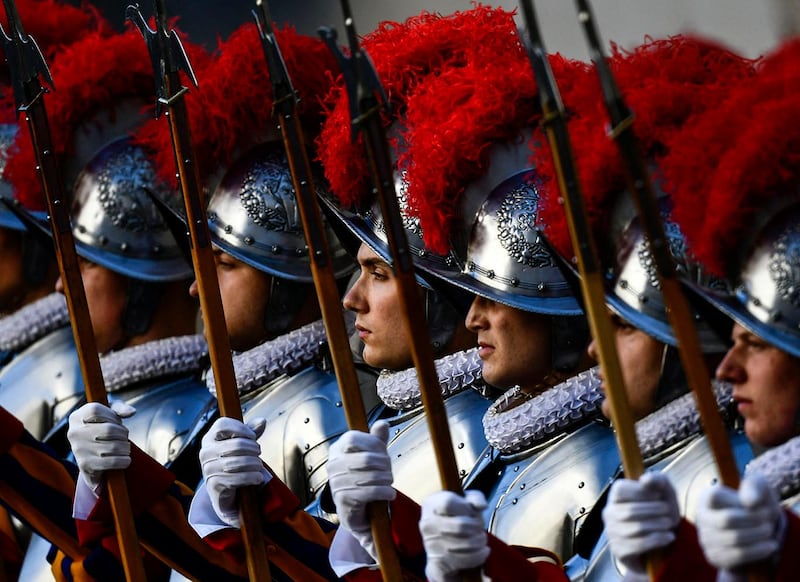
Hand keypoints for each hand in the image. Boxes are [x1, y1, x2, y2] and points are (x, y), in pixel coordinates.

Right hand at [67, 402, 132, 490]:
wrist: (92, 458)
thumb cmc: (103, 429)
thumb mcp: (109, 414)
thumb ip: (120, 408)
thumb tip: (131, 412)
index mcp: (76, 417)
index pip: (96, 410)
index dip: (112, 416)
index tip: (117, 422)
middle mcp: (74, 433)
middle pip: (109, 429)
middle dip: (123, 433)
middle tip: (124, 437)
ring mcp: (78, 450)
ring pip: (114, 447)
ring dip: (125, 447)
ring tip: (124, 447)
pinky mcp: (85, 465)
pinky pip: (113, 462)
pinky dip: (124, 460)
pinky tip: (125, 459)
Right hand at [199, 416, 268, 527]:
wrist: (224, 492)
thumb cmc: (233, 463)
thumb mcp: (241, 445)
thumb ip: (250, 432)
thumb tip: (262, 421)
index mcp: (209, 438)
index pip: (222, 425)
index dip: (241, 429)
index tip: (253, 436)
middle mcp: (205, 452)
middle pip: (236, 444)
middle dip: (253, 449)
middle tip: (258, 453)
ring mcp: (208, 469)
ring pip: (238, 462)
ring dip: (254, 464)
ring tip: (259, 465)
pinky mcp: (214, 484)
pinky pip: (237, 478)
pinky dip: (251, 477)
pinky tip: (258, 477)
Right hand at [327, 420, 394, 560]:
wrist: (355, 510)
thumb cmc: (364, 478)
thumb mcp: (372, 455)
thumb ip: (377, 440)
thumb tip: (383, 424)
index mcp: (338, 448)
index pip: (353, 438)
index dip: (373, 444)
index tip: (383, 453)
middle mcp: (333, 464)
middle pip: (366, 458)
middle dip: (385, 465)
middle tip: (390, 472)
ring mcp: (335, 482)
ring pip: (371, 476)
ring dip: (386, 480)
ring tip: (389, 483)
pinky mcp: (342, 499)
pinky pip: (369, 492)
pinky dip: (385, 492)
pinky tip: (390, 494)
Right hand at [420, 490, 489, 581]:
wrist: (440, 542)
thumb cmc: (456, 516)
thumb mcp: (465, 501)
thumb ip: (475, 498)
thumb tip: (482, 506)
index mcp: (431, 504)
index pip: (448, 503)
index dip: (466, 507)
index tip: (471, 511)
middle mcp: (427, 524)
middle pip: (460, 525)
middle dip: (477, 526)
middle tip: (480, 527)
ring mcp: (431, 545)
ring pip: (465, 544)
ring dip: (480, 542)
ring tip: (482, 539)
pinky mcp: (437, 562)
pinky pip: (463, 561)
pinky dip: (478, 557)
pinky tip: (482, 551)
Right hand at [602, 473, 679, 575]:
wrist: (652, 545)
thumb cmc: (656, 513)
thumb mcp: (661, 494)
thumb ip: (657, 480)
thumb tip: (646, 479)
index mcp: (615, 496)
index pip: (621, 490)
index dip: (641, 492)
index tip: (659, 495)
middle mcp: (609, 513)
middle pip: (630, 510)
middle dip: (654, 510)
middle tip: (670, 512)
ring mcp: (612, 532)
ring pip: (636, 528)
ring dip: (657, 525)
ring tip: (670, 524)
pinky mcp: (619, 550)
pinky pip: (639, 545)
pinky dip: (657, 540)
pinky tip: (669, 537)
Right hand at [696, 474, 786, 570]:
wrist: (753, 528)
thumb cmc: (753, 503)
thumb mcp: (757, 488)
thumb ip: (754, 487)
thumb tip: (750, 502)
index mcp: (706, 496)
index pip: (716, 497)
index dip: (741, 502)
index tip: (764, 509)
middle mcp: (701, 517)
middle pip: (727, 520)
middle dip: (754, 522)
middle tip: (769, 523)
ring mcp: (705, 537)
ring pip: (733, 539)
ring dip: (758, 536)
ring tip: (769, 533)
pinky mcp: (713, 555)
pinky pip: (735, 556)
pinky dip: (756, 551)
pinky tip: (768, 546)